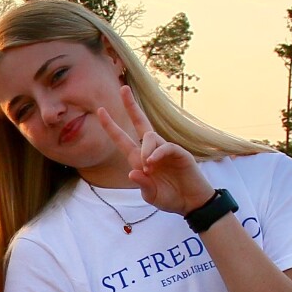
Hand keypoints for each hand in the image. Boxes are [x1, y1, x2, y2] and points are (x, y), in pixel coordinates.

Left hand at [97, 87, 211, 216]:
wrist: (191, 203)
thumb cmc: (170, 198)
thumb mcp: (151, 196)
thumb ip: (142, 185)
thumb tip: (133, 173)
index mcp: (139, 160)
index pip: (122, 139)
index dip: (110, 126)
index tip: (99, 111)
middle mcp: (151, 151)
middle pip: (140, 122)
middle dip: (131, 106)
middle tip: (123, 89)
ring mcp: (166, 150)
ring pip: (150, 137)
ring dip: (145, 150)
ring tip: (147, 167)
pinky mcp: (180, 153)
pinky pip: (166, 146)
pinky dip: (157, 153)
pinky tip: (152, 163)